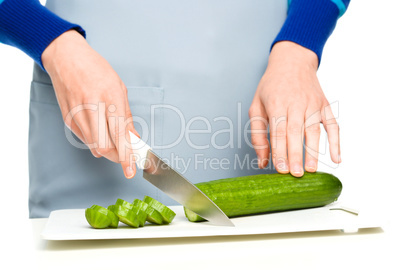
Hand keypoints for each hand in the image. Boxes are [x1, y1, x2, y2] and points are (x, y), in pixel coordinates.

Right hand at [42, 30, 138, 178]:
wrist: (66, 58)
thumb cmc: (96, 69)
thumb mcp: (119, 88)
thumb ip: (126, 116)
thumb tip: (133, 138)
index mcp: (109, 97)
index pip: (119, 134)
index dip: (127, 155)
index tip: (131, 169)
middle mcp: (92, 107)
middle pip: (104, 146)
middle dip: (117, 156)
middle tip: (126, 155)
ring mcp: (77, 113)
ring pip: (93, 146)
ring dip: (107, 149)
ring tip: (114, 140)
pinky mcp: (67, 118)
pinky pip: (84, 139)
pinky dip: (95, 141)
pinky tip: (99, 131)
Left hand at [249, 41, 340, 176]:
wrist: (292, 61)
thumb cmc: (271, 87)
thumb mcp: (257, 106)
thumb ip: (258, 134)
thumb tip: (262, 161)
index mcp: (277, 104)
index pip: (278, 131)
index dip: (280, 151)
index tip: (280, 169)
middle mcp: (296, 103)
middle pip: (296, 132)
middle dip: (296, 155)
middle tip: (296, 174)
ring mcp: (313, 104)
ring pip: (314, 130)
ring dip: (314, 151)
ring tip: (312, 170)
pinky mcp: (324, 105)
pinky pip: (333, 124)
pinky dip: (336, 141)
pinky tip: (337, 157)